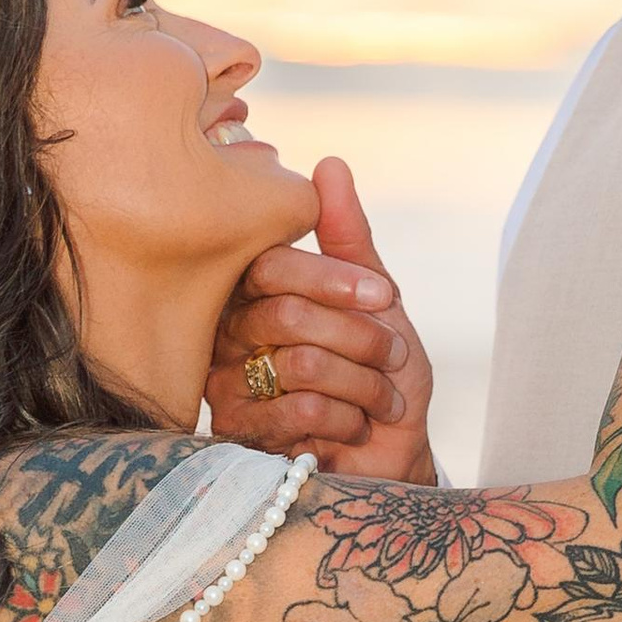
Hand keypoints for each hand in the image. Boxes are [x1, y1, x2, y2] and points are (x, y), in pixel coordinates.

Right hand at [208, 157, 436, 480]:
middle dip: (360, 338)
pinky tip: (355, 430)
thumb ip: (349, 238)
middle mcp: (229, 336)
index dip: (333, 278)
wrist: (391, 457)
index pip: (270, 265)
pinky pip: (297, 411)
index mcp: (255, 295)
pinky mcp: (240, 438)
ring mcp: (227, 387)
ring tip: (382, 402)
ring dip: (362, 384)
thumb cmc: (382, 379)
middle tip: (394, 359)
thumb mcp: (378, 302)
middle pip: (286, 314)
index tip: (385, 296)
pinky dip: (348, 419)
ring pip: (298, 363)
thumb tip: (329, 164)